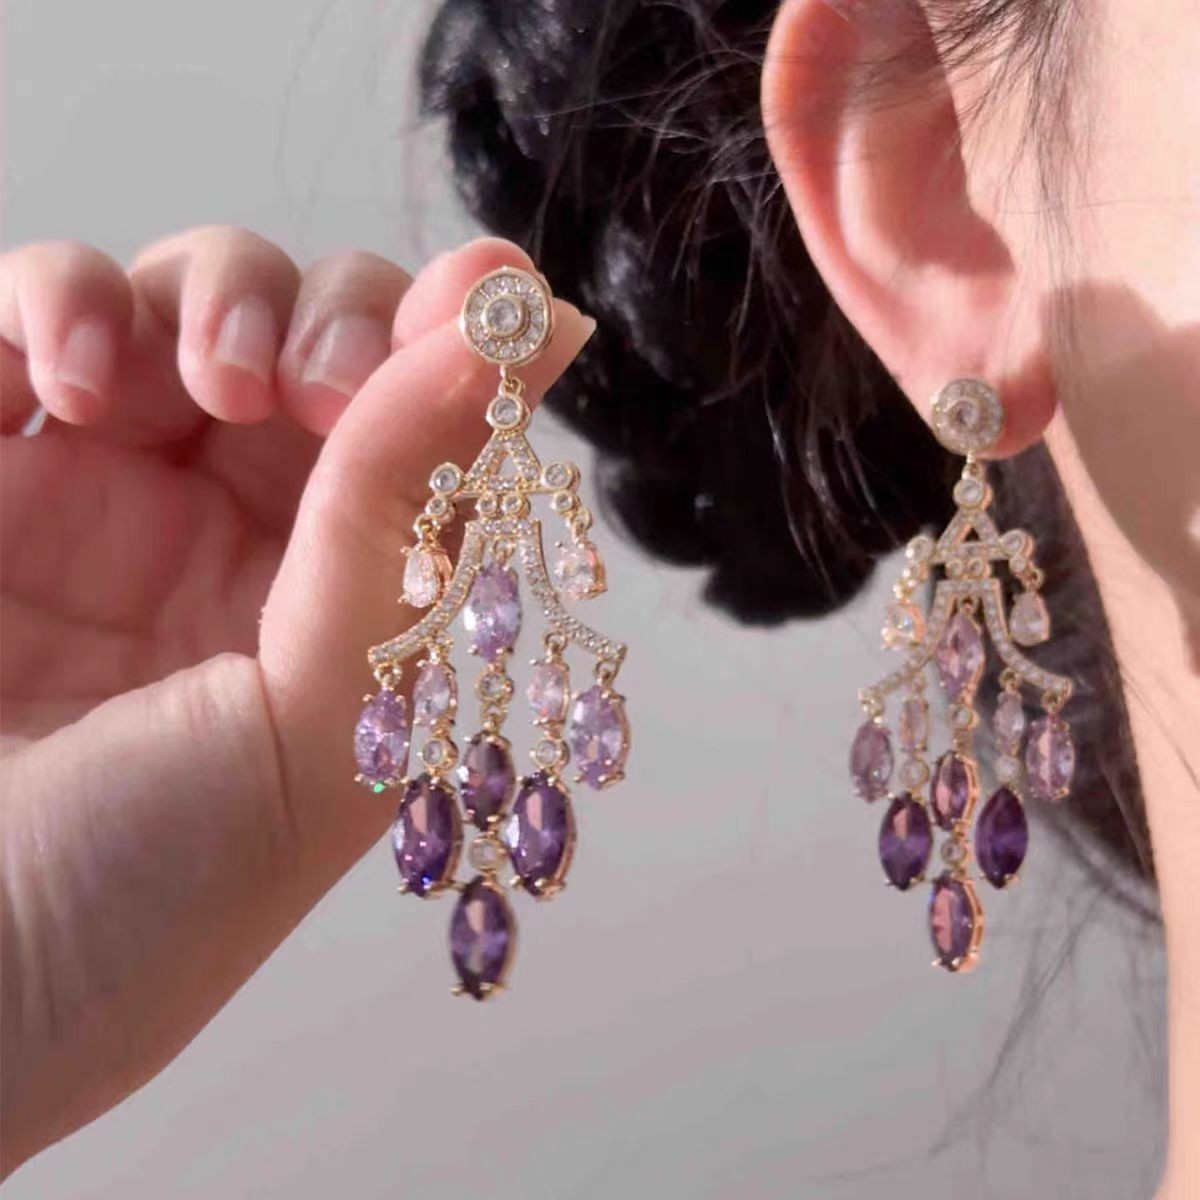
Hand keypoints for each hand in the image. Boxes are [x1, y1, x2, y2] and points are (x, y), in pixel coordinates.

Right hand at [0, 230, 593, 1172]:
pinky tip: (74, 386)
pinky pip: (35, 311)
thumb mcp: (319, 721)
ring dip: (220, 298)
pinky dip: (63, 299)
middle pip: (323, 337)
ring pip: (193, 300)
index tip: (491, 295)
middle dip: (339, 320)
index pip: (428, 432)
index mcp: (349, 603)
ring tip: (213, 383)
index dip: (457, 348)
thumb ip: (412, 515)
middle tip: (316, 385)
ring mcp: (110, 490)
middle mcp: (243, 538)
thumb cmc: (141, 896)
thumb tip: (547, 331)